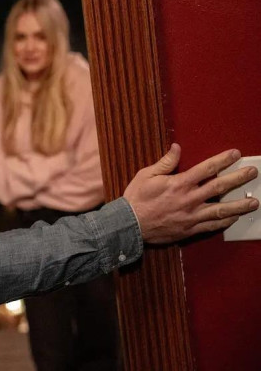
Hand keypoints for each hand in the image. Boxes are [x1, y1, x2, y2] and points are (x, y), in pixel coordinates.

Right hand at [123, 144, 258, 243]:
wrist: (129, 224)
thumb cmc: (136, 198)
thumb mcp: (146, 175)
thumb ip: (165, 162)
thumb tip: (177, 148)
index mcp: (179, 183)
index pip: (206, 168)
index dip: (222, 160)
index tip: (235, 154)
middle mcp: (189, 199)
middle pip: (220, 187)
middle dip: (239, 178)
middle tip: (253, 173)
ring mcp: (191, 216)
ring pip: (221, 210)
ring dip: (240, 205)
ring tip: (254, 202)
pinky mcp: (190, 229)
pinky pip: (212, 226)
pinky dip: (225, 222)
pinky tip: (235, 218)